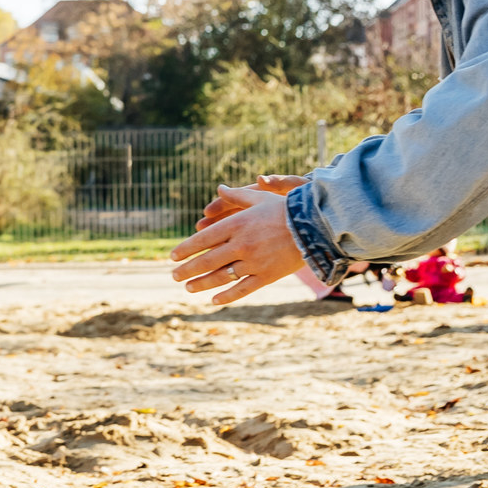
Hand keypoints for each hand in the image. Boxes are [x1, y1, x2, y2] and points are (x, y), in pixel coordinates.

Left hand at [168, 185, 307, 304]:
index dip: (185, 249)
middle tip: (173, 275)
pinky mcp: (266, 276)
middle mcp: (241, 245)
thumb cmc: (285, 208)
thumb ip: (236, 196)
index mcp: (236, 225)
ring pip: (221, 277)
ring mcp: (253, 262)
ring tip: (187, 288)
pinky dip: (227, 296)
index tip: (172, 256)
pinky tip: (214, 300)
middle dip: (187, 269)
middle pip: (207, 260)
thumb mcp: (259, 197)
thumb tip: (219, 188)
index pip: (203, 240)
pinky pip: (242, 289)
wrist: (315, 226)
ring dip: (201, 284)